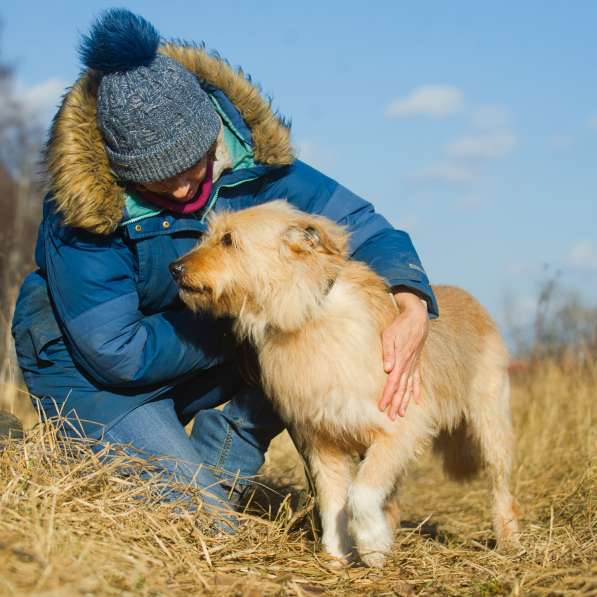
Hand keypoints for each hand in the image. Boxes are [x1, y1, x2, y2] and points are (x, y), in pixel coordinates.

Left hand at [379, 291, 428, 419]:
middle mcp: (408, 365)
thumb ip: (388, 352)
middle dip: (396, 404)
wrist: (417, 317)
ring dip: (405, 401)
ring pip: (409, 387)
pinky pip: (417, 379)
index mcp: (401, 360)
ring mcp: (414, 364)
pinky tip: (416, 401)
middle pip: (401, 389)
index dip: (387, 396)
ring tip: (401, 414)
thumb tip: (387, 368)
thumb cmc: (399, 325)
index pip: (393, 383)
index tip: (382, 408)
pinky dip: (416, 391)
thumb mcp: (389, 335)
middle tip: (391, 418)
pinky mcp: (416, 362)